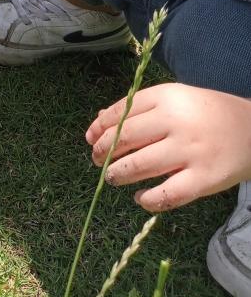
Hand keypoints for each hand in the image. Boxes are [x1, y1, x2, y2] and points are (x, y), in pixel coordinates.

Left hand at [86, 83, 250, 211]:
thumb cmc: (205, 113)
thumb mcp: (174, 98)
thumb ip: (139, 108)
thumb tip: (99, 120)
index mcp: (166, 96)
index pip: (121, 112)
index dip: (100, 127)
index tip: (90, 139)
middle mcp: (176, 121)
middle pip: (125, 138)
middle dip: (103, 152)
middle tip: (97, 161)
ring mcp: (190, 151)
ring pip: (140, 166)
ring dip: (117, 174)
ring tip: (111, 177)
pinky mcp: (204, 179)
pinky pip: (167, 195)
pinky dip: (148, 200)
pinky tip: (140, 198)